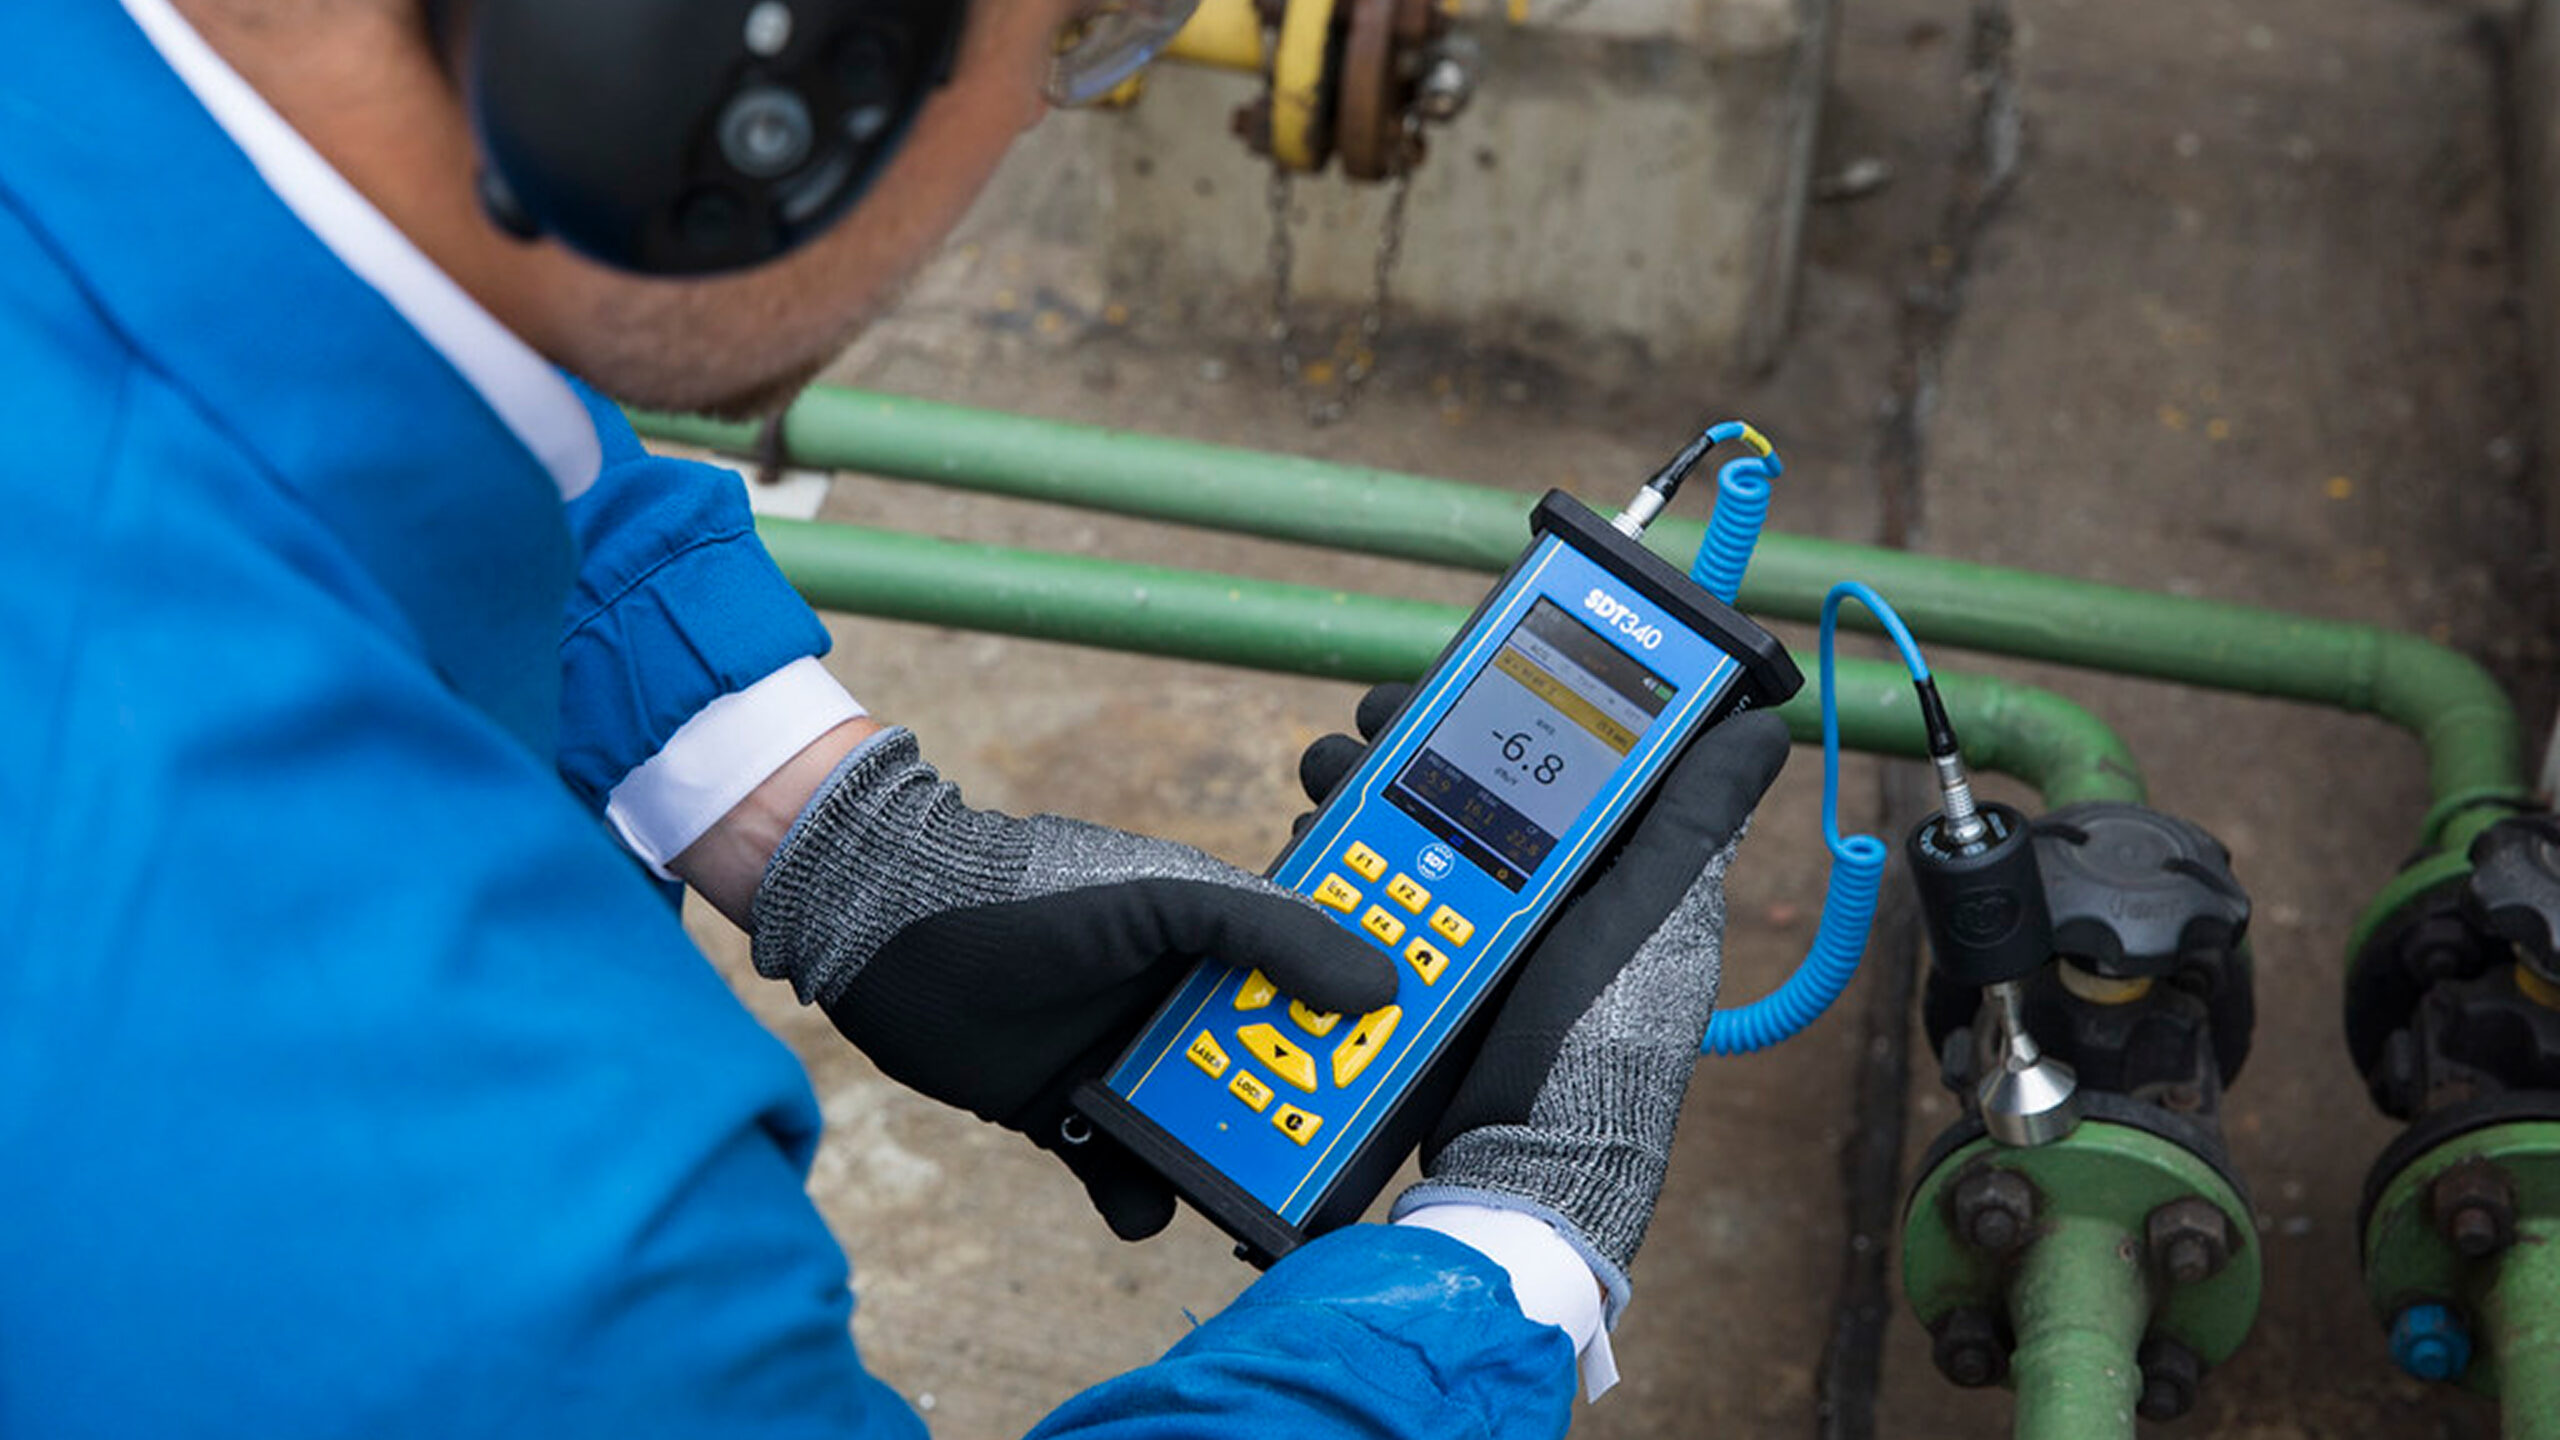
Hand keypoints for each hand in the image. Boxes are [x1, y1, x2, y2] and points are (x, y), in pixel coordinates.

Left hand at [750, 728, 1396, 1240]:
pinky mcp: (1068, 1111)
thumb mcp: (1165, 900)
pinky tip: (1143, 1205)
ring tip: (1243, 1196)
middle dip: (1305, 1113)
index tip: (1408, 1065)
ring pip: (1207, 1129)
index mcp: (1222, 938)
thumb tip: (1382, 985)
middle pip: (1275, 1068)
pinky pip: (1124, 1171)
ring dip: (1229, 1165)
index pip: (1318, 976)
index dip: (1364, 1017)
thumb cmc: (1028, 893)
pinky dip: (1139, 1198)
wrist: (883, 926)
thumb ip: (1271, 935)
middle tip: (1330, 1152)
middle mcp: (1184, 1000)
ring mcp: (1128, 1058)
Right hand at [1299, 687, 1790, 1315]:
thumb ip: (1691, 823)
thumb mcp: (1650, 920)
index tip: (1452, 675)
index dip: (1503, 698)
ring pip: (1403, 822)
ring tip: (1328, 785)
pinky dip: (1339, 859)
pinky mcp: (1420, 961)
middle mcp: (1542, 883)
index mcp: (1607, 860)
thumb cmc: (1600, 1048)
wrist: (1518, 1165)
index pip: (1555, 746)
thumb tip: (1762, 724)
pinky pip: (1371, 887)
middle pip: (1462, 774)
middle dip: (1404, 739)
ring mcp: (1476, 923)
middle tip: (1365, 732)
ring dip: (1358, 791)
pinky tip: (1314, 847)